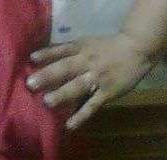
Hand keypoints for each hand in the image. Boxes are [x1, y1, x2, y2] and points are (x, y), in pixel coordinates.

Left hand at [26, 32, 157, 130]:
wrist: (136, 49)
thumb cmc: (107, 46)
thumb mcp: (87, 42)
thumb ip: (70, 50)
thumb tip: (48, 55)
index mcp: (81, 47)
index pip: (61, 50)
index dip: (46, 54)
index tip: (31, 59)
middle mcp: (87, 61)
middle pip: (65, 68)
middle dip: (48, 76)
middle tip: (30, 84)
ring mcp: (97, 77)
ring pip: (78, 86)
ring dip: (62, 94)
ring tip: (47, 102)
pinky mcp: (107, 92)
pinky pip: (92, 105)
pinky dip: (81, 115)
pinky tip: (70, 124)